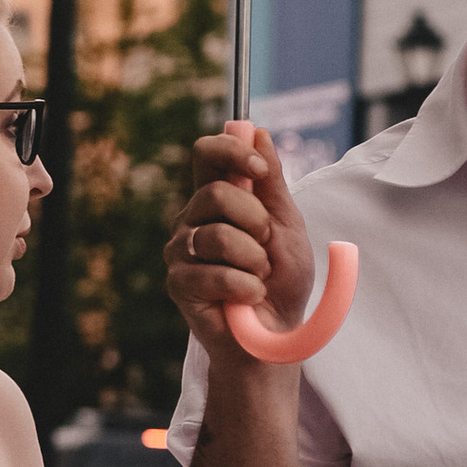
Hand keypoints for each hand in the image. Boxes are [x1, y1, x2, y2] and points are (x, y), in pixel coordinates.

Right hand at [165, 123, 314, 359]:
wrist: (276, 335)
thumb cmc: (282, 281)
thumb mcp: (287, 225)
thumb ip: (271, 182)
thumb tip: (257, 131)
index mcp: (217, 199)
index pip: (207, 154)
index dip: (231, 151)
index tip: (259, 168)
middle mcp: (193, 219)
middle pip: (216, 193)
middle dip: (255, 220)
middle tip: (266, 246)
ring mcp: (181, 251)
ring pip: (217, 236)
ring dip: (254, 260)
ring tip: (259, 276)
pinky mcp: (179, 283)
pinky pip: (216, 273)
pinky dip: (246, 286)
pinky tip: (249, 296)